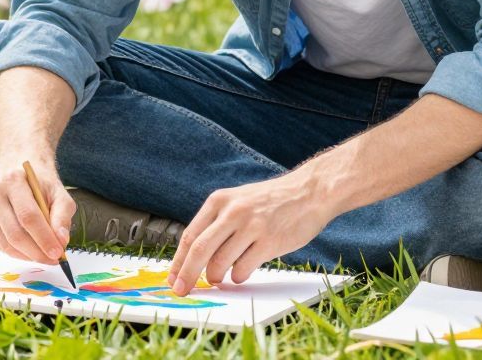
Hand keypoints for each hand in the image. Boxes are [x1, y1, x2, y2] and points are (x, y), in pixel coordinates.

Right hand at [0, 155, 74, 264]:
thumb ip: (62, 216)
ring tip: (44, 255)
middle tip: (54, 260)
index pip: (28, 216)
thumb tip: (61, 241)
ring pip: (7, 244)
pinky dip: (18, 254)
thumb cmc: (41, 187)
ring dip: (28, 256)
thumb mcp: (59, 195)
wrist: (19, 176)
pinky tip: (30, 250)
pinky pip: (0, 245)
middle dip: (37, 252)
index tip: (58, 253)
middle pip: (15, 234)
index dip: (44, 238)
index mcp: (13, 180)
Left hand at [168, 173, 333, 294]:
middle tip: (182, 290)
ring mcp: (251, 227)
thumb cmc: (270, 201)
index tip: (172, 279)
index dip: (178, 261)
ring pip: (220, 262)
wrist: (308, 192)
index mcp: (219, 201)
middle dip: (187, 275)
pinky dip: (238, 276)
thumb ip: (217, 223)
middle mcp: (232, 212)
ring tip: (219, 277)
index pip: (190, 236)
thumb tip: (193, 257)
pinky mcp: (269, 242)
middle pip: (199, 250)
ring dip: (216, 276)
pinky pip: (243, 269)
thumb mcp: (237, 201)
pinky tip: (240, 272)